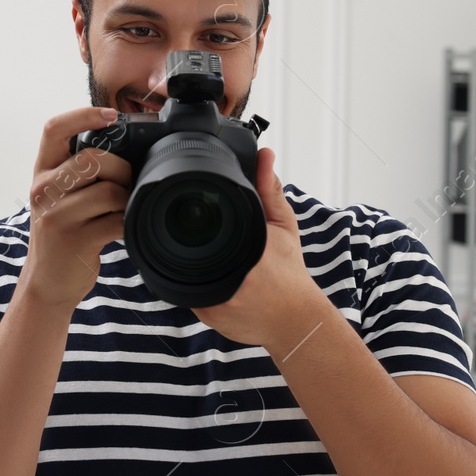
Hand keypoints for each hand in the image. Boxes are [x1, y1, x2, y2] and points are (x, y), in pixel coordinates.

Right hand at [20, 106, 134, 309]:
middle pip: (94, 159)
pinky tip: (120, 229)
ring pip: (109, 190)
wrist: (46, 283)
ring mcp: (56, 216)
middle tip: (126, 186)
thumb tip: (124, 146)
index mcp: (41, 173)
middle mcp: (43, 190)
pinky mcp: (75, 240)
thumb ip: (77, 171)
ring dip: (127, 199)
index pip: (54, 129)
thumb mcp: (57, 197)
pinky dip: (126, 223)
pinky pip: (116, 220)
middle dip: (122, 170)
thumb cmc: (60, 234)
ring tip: (122, 209)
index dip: (84, 115)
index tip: (111, 115)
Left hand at [190, 147, 322, 350]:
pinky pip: (186, 292)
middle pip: (182, 247)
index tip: (185, 214)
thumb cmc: (290, 272)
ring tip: (196, 255)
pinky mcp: (205, 315)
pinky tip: (202, 277)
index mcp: (242, 249)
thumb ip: (270, 190)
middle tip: (191, 233)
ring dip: (183, 261)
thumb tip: (265, 155)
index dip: (185, 219)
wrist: (296, 321)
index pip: (196, 228)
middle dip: (183, 238)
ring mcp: (210, 298)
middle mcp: (224, 275)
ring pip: (179, 270)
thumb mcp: (283, 226)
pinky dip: (190, 282)